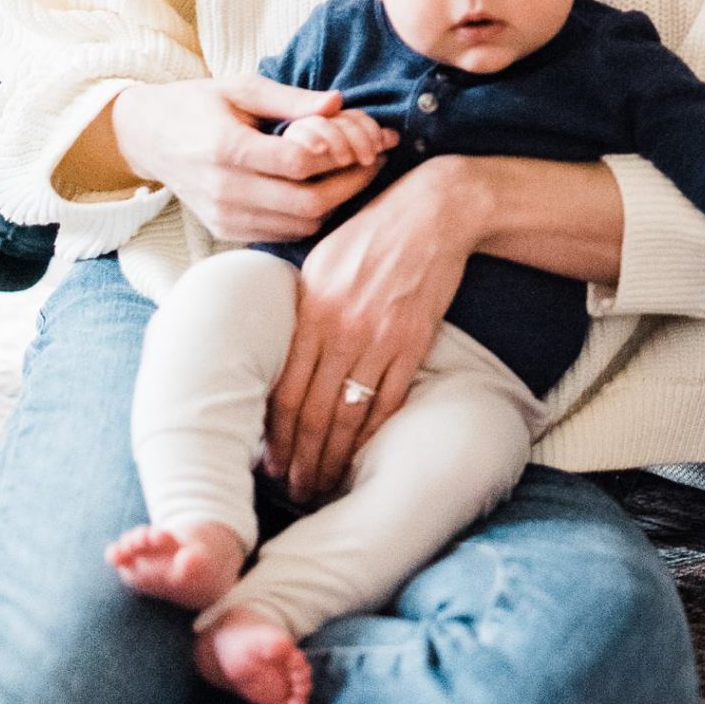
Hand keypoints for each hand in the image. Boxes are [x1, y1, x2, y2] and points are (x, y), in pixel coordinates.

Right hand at [111, 76, 386, 245]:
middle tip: (373, 162)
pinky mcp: (226, 232)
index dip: (339, 155)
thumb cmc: (200, 104)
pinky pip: (283, 233)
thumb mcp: (242, 87)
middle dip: (350, 184)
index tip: (364, 142)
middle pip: (307, 203)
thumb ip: (291, 98)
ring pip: (300, 225)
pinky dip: (310, 216)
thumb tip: (338, 103)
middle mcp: (224, 189)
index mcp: (227, 147)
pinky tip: (322, 189)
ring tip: (352, 174)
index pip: (298, 163)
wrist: (150, 137)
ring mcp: (224, 216)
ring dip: (335, 203)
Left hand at [264, 152, 483, 501]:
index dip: (276, 435)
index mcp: (312, 310)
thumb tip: (278, 353)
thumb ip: (300, 309)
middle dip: (301, 460)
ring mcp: (381, 340)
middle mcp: (342, 331)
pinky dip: (372, 435)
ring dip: (334, 458)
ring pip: (349, 416)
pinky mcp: (414, 343)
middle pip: (313, 413)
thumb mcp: (320, 260)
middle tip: (294, 490)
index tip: (270, 462)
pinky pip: (389, 401)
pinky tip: (361, 456)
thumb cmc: (372, 232)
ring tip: (323, 486)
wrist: (434, 213)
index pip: (284, 390)